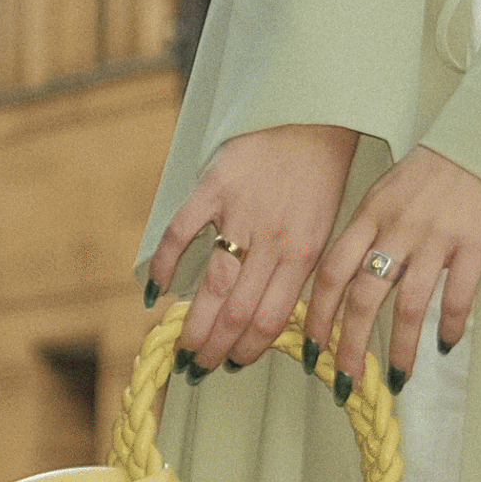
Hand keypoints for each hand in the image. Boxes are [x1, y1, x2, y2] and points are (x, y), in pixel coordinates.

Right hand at [146, 124, 357, 368]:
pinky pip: (179, 233)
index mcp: (304, 253)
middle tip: (200, 366)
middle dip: (216, 348)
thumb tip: (276, 319)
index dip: (248, 350)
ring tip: (181, 345)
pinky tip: (156, 291)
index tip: (233, 364)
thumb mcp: (324, 227)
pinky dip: (163, 264)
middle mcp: (272, 240)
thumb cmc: (321, 173)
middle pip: (237, 312)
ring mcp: (238, 214)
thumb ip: (298, 270)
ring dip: (193, 324)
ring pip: (212, 285)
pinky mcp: (211, 188)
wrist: (311, 114)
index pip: (271, 320)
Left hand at [305, 147, 480, 372]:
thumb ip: (371, 229)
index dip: (318, 314)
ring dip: (401, 348)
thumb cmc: (439, 165)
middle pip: (363, 297)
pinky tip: (445, 344)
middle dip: (350, 345)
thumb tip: (352, 276)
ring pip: (409, 305)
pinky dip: (450, 325)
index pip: (331, 272)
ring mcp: (436, 238)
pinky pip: (458, 296)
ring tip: (397, 377)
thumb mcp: (389, 189)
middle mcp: (397, 229)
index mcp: (370, 214)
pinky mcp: (475, 244)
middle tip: (346, 378)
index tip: (312, 345)